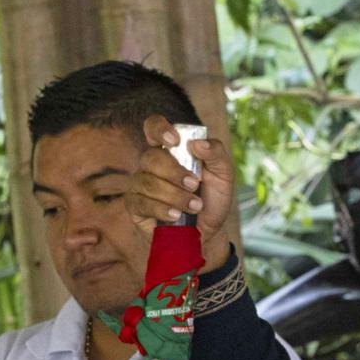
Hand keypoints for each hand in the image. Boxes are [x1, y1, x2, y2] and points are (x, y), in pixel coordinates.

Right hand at [126, 113, 235, 271]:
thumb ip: (216, 154)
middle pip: (151, 157)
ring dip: (174, 195)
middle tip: (195, 185)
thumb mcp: (224, 175)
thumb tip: (198, 144)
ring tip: (195, 206)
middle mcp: (151, 164)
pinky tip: (176, 216)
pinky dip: (162, 209)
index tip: (175, 140)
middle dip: (174, 172)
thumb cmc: (212, 199)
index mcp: (171, 150)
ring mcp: (140, 184)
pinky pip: (141, 203)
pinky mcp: (135, 206)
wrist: (209, 232)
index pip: (153, 127)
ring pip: (147, 182)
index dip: (159, 128)